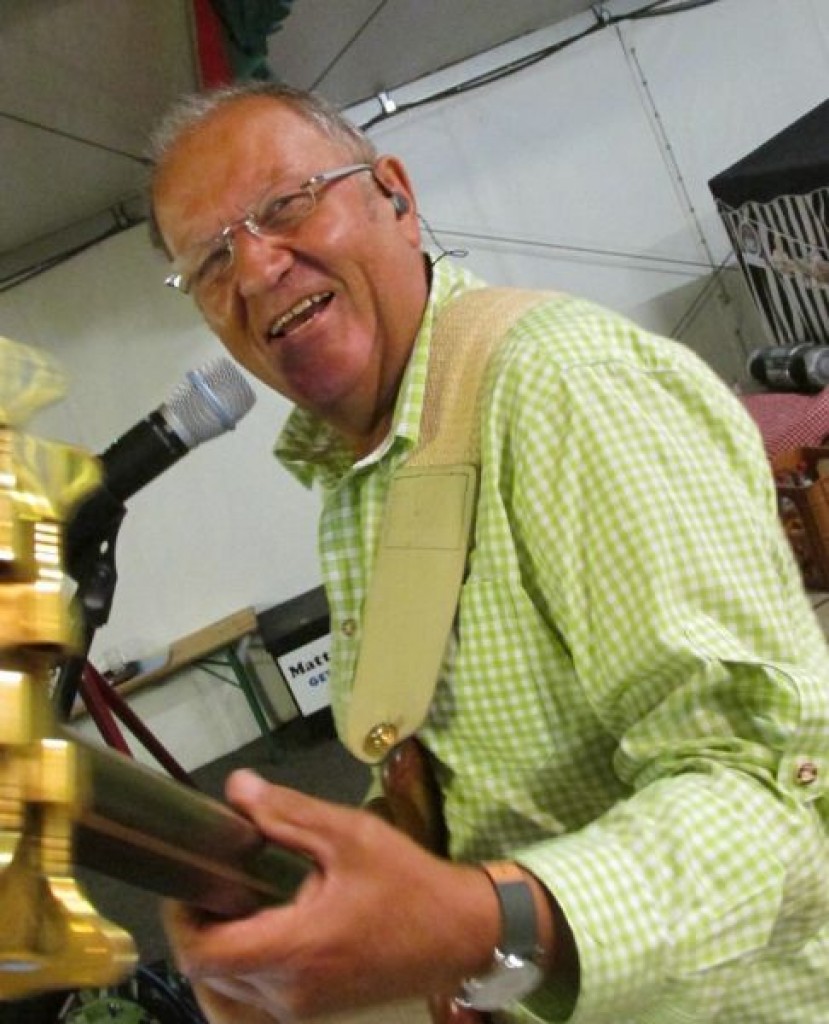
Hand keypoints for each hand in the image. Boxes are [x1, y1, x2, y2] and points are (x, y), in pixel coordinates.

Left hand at [163, 770, 499, 1020]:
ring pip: (229, 990)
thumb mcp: (350, 835)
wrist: (460, 933)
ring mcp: (303, 1008)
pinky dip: (245, 966)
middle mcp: (291, 993)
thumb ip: (288, 814)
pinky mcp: (315, 1010)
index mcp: (297, 949)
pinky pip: (256, 996)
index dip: (183, 918)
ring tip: (237, 900)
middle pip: (210, 974)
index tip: (193, 876)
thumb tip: (236, 789)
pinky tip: (266, 924)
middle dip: (200, 927)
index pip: (205, 955)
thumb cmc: (407, 881)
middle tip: (215, 878)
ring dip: (221, 949)